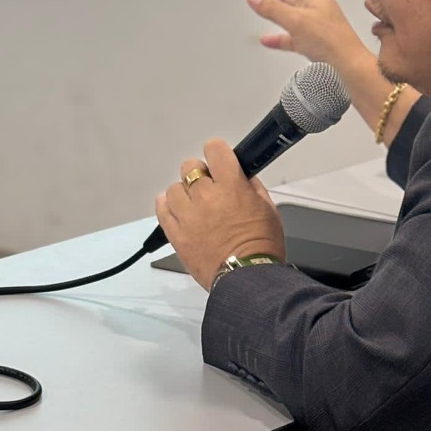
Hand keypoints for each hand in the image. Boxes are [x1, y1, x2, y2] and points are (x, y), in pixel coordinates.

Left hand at [155, 139, 286, 290]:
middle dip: (200, 174)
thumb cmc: (262, 249)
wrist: (249, 281)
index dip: (217, 153)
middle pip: (191, 167)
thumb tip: (243, 177)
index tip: (219, 160)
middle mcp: (206, 197)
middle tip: (210, 188)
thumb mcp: (269, 210)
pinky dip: (168, 207)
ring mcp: (188, 216)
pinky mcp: (176, 235)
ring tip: (196, 207)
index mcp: (231, 186)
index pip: (215, 149)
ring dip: (184, 194)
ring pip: (174, 188)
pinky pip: (161, 209)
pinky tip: (179, 213)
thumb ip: (252, 188)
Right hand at [248, 0, 372, 77]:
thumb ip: (273, 9)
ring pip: (296, 11)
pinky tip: (268, 38)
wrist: (347, 66)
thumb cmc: (331, 39)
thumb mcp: (296, 20)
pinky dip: (279, 36)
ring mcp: (316, 25)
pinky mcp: (314, 43)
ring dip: (284, 3)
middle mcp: (318, 7)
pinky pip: (292, 36)